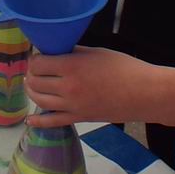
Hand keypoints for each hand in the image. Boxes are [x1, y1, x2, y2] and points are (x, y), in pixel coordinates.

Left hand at [25, 46, 160, 126]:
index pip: (38, 64)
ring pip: (40, 101)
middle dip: (32, 75)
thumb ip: (74, 52)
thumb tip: (57, 51)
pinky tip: (30, 120)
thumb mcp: (96, 52)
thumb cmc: (124, 68)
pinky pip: (53, 122)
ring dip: (32, 92)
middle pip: (36, 83)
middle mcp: (68, 88)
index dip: (35, 60)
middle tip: (36, 70)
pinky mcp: (79, 119)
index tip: (38, 56)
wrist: (144, 93)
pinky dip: (39, 122)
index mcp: (71, 67)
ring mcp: (72, 106)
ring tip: (33, 85)